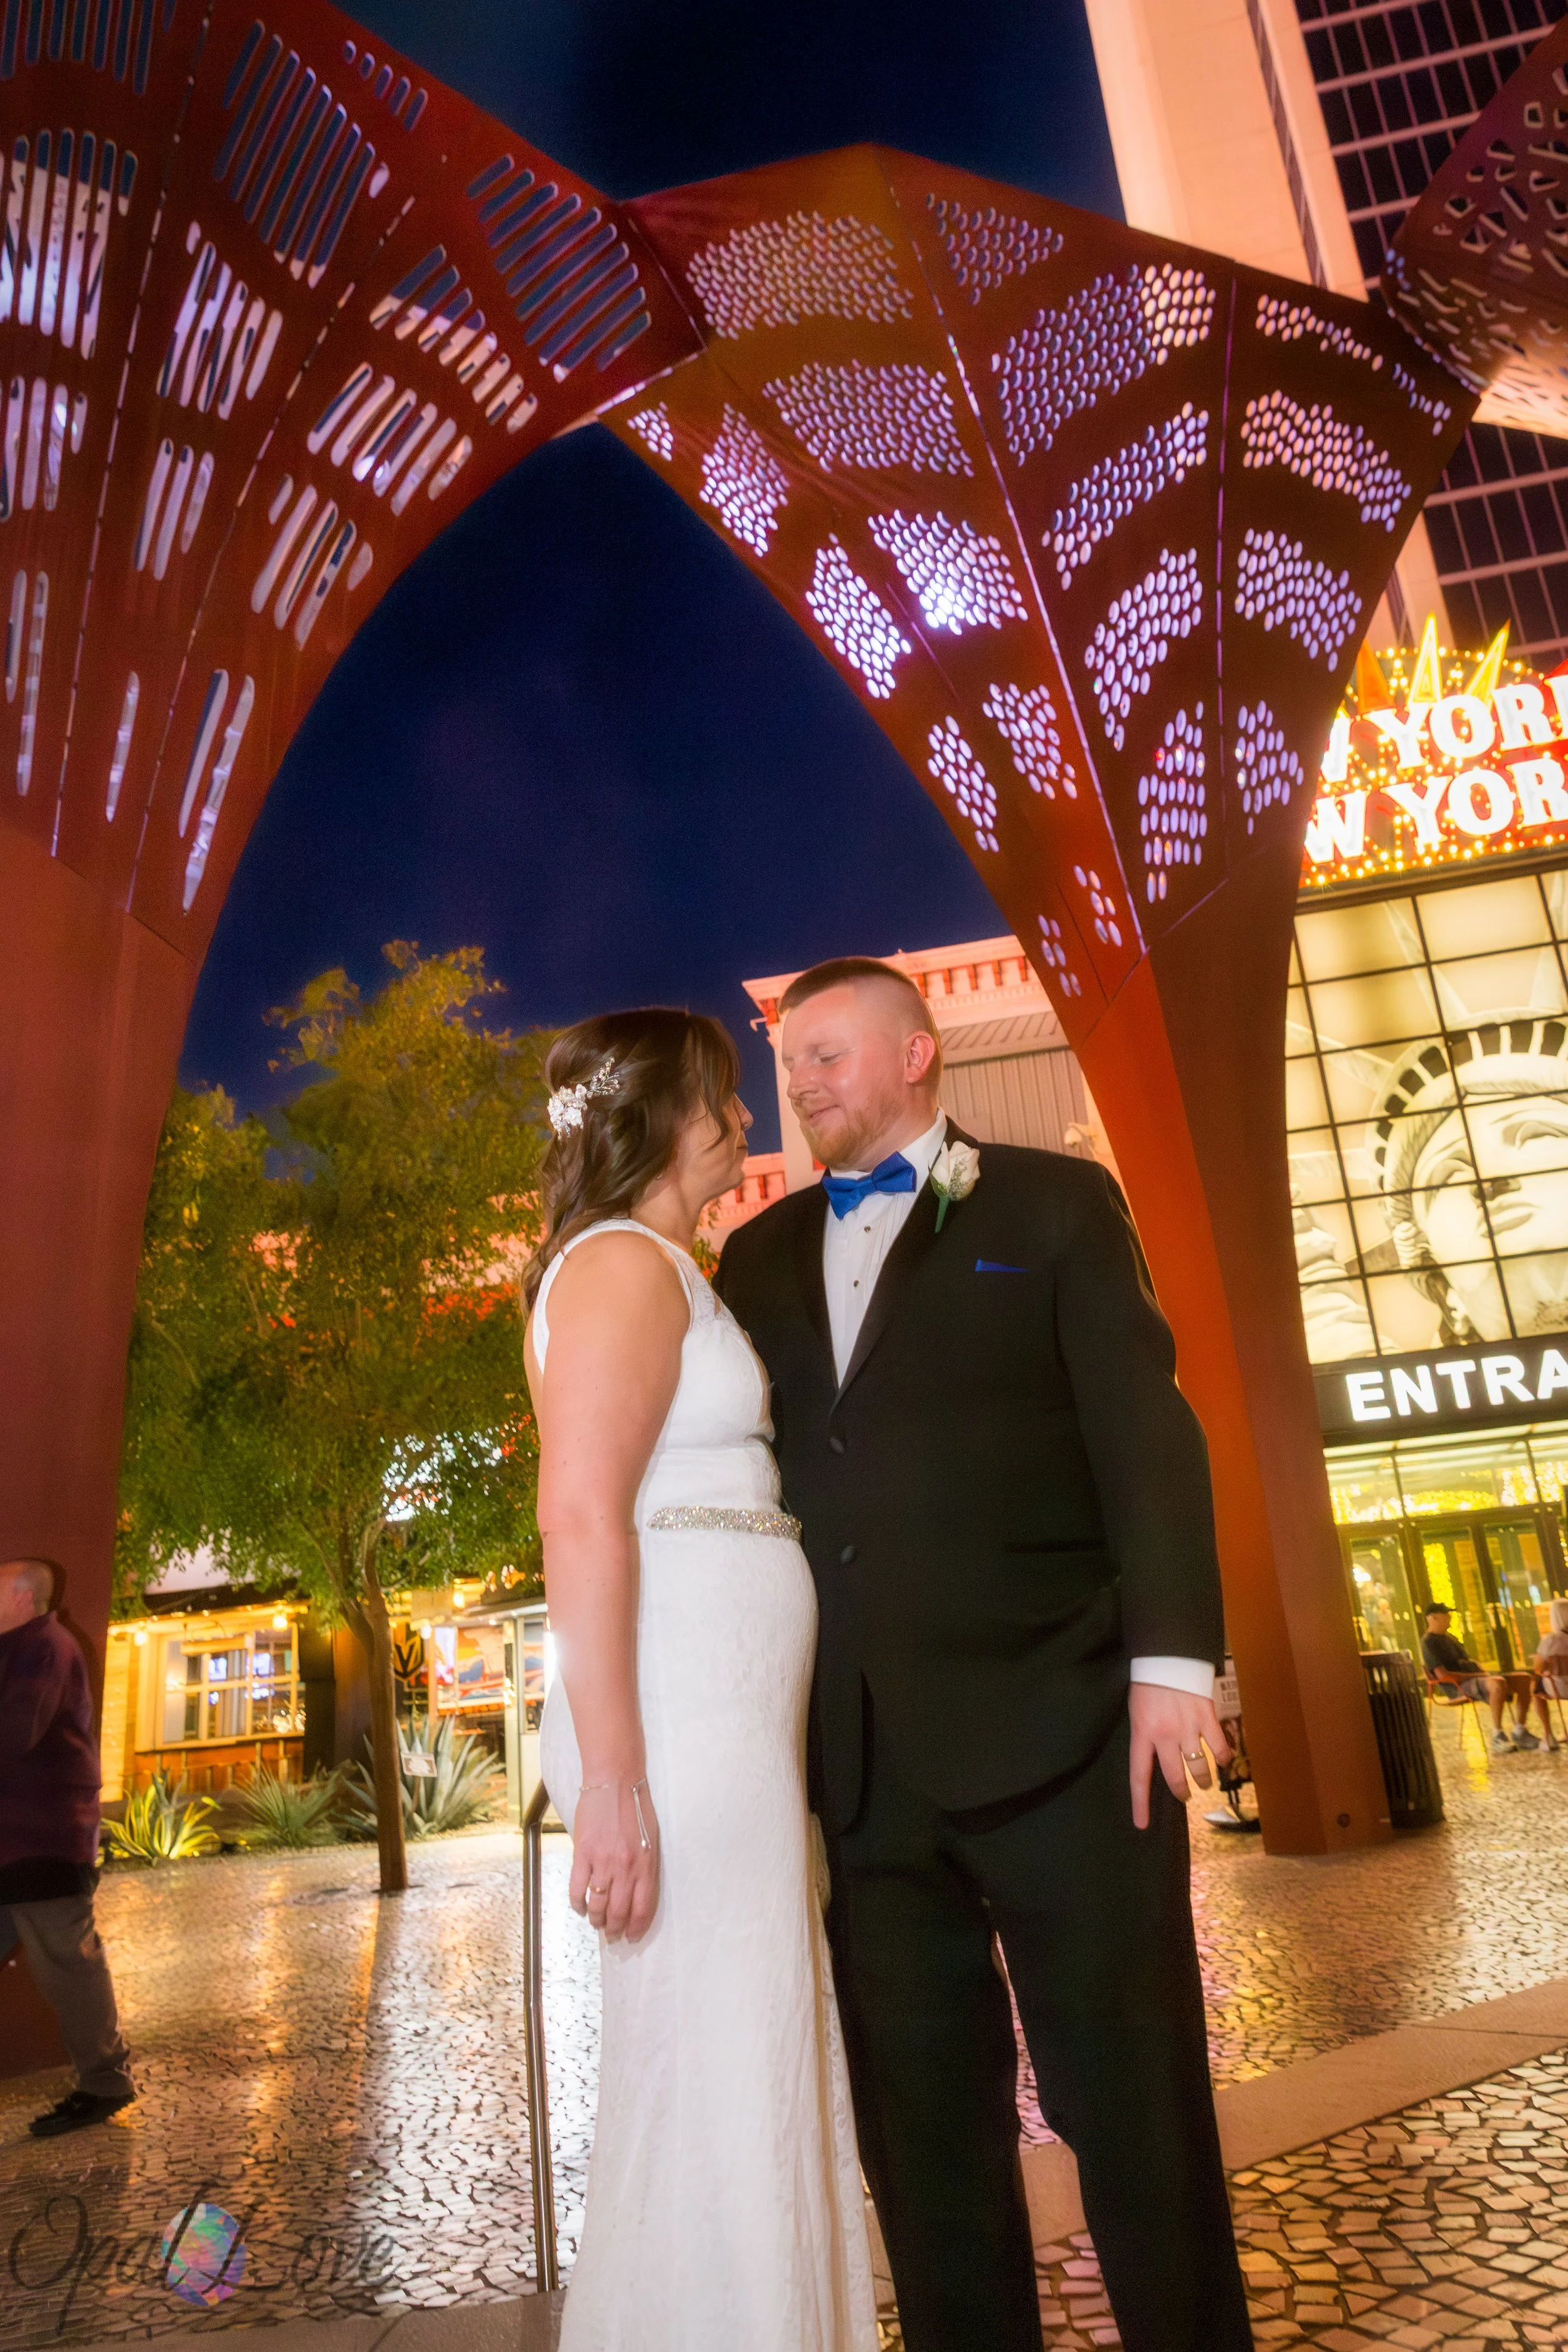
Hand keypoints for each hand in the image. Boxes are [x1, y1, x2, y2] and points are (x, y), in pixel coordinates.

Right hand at [570, 1779, 660, 1941]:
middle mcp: (626, 1868)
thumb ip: (645, 1866)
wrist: (615, 1781)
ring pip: (598, 1906)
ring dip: (596, 1920)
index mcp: (646, 1865)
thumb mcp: (652, 1838)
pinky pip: (578, 1889)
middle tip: (612, 1935)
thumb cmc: (636, 1807)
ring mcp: (603, 1862)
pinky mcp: (583, 1853)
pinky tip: (580, 1907)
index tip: (632, 1936)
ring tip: (596, 1923)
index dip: (636, 1928)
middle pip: (619, 1912)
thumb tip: (636, 1891)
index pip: (643, 1908)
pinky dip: (578, 1904)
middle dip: (615, 1930)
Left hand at [1128, 1683, 1230, 1830]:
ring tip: (1204, 1782)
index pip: (1139, 1776)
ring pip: (1199, 1767)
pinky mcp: (1207, 1717)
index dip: (1141, 1803)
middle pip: (1175, 1778)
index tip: (1142, 1824)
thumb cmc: (1148, 1681)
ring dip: (1203, 1779)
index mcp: (1142, 1733)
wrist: (1167, 1653)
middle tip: (1184, 1796)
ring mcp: (1188, 1728)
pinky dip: (1223, 1756)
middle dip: (1181, 1792)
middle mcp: (1165, 1735)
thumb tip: (1154, 1754)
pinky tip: (1224, 1760)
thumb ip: (1145, 1733)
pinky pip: (1219, 1747)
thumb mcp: (1136, 1709)